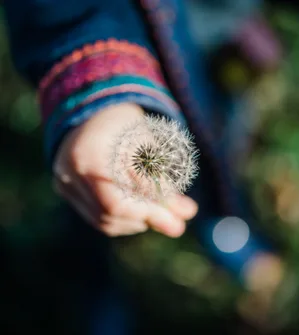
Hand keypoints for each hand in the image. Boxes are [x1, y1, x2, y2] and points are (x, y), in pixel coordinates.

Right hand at [52, 103, 197, 236]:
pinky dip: (123, 219)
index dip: (150, 214)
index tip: (181, 219)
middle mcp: (69, 174)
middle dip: (148, 219)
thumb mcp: (147, 145)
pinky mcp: (68, 191)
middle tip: (177, 223)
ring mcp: (65, 185)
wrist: (95, 114)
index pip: (118, 203)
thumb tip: (188, 214)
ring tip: (160, 214)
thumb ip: (163, 180)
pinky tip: (140, 212)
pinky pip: (96, 216)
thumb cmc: (125, 125)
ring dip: (137, 221)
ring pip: (104, 220)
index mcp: (89, 156)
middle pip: (110, 215)